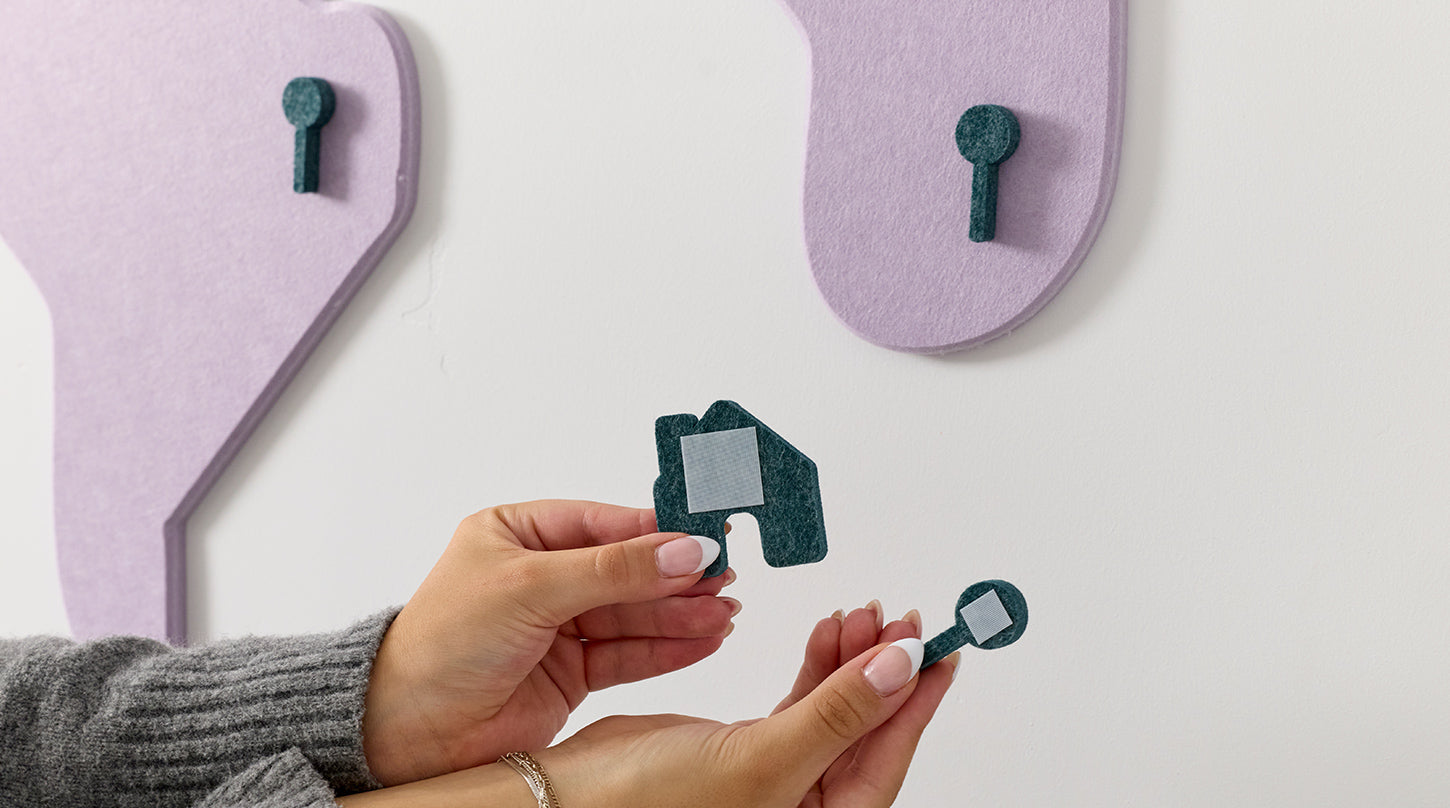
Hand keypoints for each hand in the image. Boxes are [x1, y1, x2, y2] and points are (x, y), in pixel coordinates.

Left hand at [361, 500, 737, 784]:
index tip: (706, 533)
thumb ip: (614, 571)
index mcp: (517, 534)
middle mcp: (540, 577)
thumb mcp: (531, 588)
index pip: (603, 523)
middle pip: (625, 570)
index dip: (657, 531)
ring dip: (680, 614)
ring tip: (725, 611)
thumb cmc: (444, 644)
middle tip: (725, 576)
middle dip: (676, 576)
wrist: (409, 730)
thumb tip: (685, 550)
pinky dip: (669, 648)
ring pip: (633, 614)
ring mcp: (557, 626)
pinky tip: (705, 638)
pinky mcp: (570, 672)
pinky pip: (629, 654)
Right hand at [539, 605, 957, 807]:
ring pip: (835, 710)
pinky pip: (801, 704)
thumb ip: (838, 712)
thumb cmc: (648, 805)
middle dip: (886, 671)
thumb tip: (901, 669)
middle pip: (867, 732)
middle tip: (905, 620)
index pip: (886, 760)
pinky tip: (827, 634)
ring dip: (851, 660)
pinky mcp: (747, 749)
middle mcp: (802, 805)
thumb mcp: (763, 759)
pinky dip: (816, 667)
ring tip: (863, 614)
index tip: (942, 651)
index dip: (916, 703)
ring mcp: (778, 777)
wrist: (569, 794)